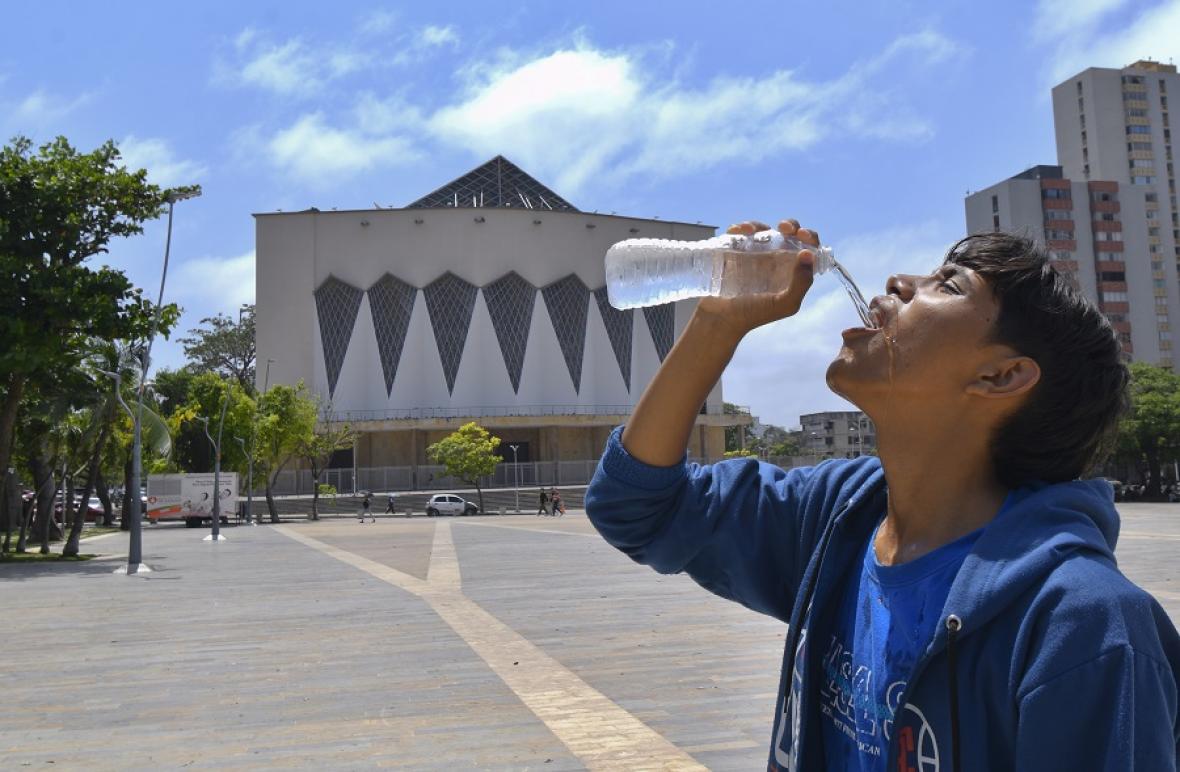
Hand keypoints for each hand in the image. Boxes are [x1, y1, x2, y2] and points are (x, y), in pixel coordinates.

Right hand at [694, 218, 818, 340]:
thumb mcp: (784, 304)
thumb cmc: (752, 315)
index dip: (809, 237)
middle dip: (789, 225)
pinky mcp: (734, 252)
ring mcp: (754, 255)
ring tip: (748, 230)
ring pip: (763, 230)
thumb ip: (801, 283)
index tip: (803, 235)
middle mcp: (775, 260)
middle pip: (788, 234)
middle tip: (783, 228)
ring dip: (759, 225)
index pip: (807, 248)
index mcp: (791, 272)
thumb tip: (807, 254)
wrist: (720, 319)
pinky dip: (739, 228)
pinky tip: (737, 231)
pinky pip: (739, 234)